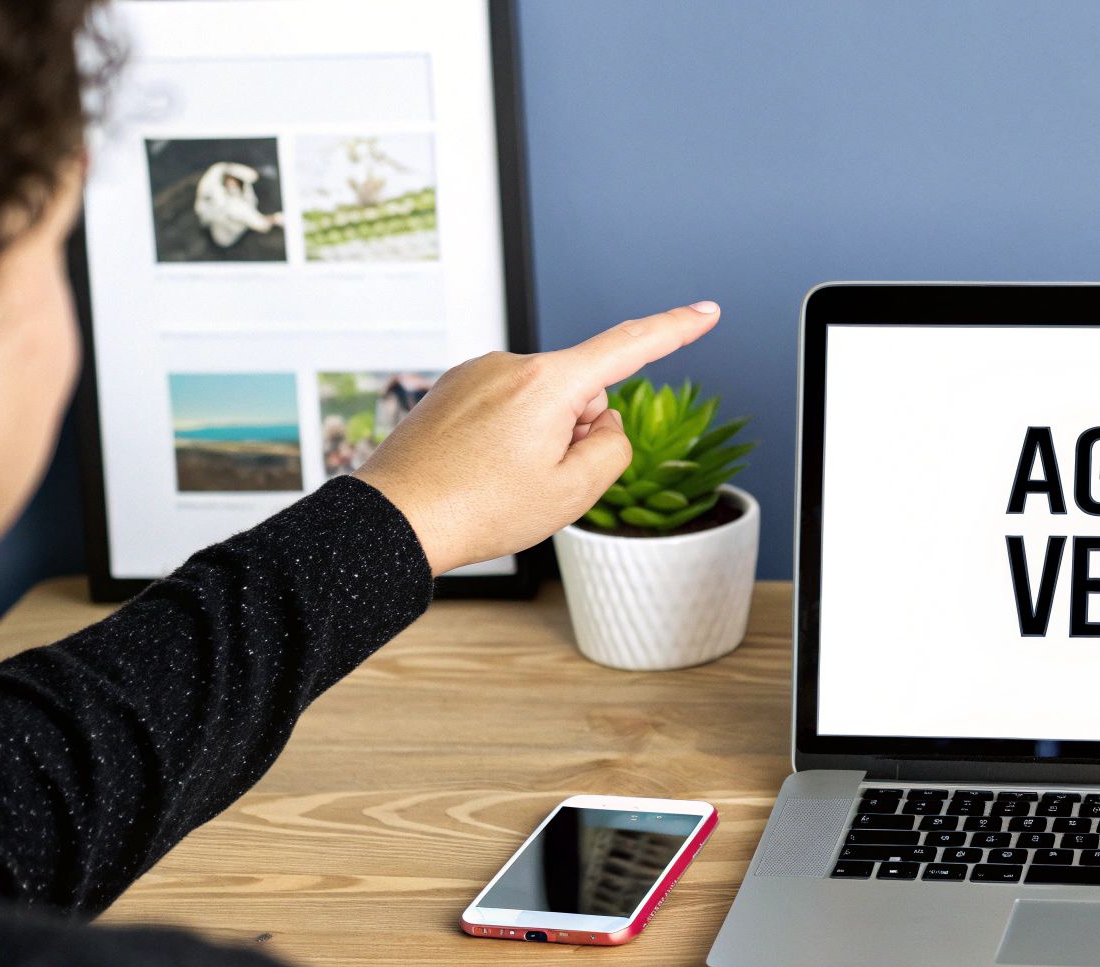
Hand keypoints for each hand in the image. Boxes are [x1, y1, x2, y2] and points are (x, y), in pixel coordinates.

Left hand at [355, 302, 720, 574]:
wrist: (394, 522)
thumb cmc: (477, 509)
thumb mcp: (573, 493)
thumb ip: (612, 450)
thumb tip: (603, 423)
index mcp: (547, 382)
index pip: (629, 347)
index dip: (676, 329)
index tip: (706, 312)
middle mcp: (511, 364)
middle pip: (581, 392)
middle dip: (577, 431)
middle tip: (539, 481)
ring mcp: (477, 374)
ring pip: (542, 404)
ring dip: (538, 438)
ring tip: (499, 481)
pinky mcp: (452, 390)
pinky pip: (504, 408)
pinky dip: (505, 438)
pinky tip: (479, 472)